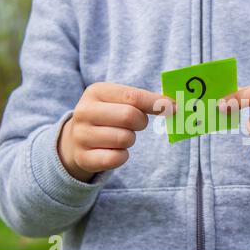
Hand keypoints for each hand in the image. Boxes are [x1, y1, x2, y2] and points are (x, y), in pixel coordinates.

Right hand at [58, 82, 173, 181]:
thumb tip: (174, 104)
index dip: (156, 103)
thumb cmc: (108, 115)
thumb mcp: (119, 100)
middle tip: (137, 124)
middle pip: (130, 117)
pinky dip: (122, 156)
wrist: (76, 139)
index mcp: (96, 92)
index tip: (174, 108)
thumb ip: (144, 100)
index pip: (133, 96)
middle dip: (141, 122)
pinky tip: (114, 150)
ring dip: (130, 139)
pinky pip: (116, 158)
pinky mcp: (83, 157)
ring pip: (125, 139)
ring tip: (120, 136)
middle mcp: (84, 112)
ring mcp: (81, 135)